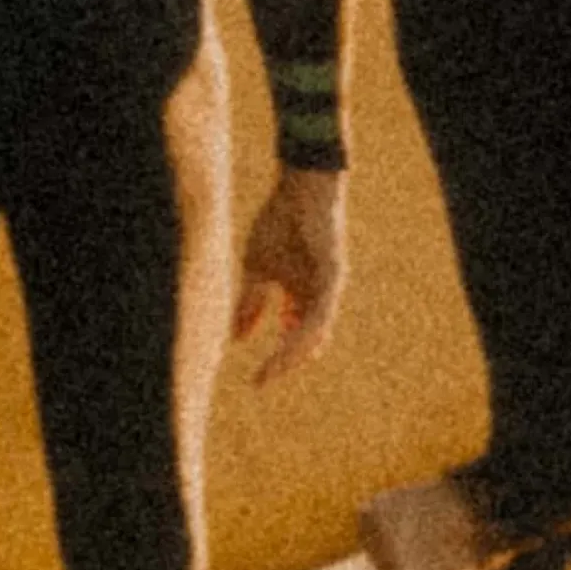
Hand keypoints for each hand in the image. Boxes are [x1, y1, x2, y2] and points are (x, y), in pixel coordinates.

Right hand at [232, 165, 347, 380]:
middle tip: (264, 380)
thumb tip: (236, 339)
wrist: (299, 188)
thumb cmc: (279, 225)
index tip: (256, 381)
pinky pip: (322, 308)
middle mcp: (317, 295)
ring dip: (295, 350)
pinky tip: (295, 341)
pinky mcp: (333, 274)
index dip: (276, 359)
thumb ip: (250, 302)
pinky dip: (308, 326)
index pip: (291, 336)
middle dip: (285, 362)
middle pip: (306, 339)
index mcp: (300, 295)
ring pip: (315, 329)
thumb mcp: (257, 269)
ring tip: (276, 368)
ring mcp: (327, 286)